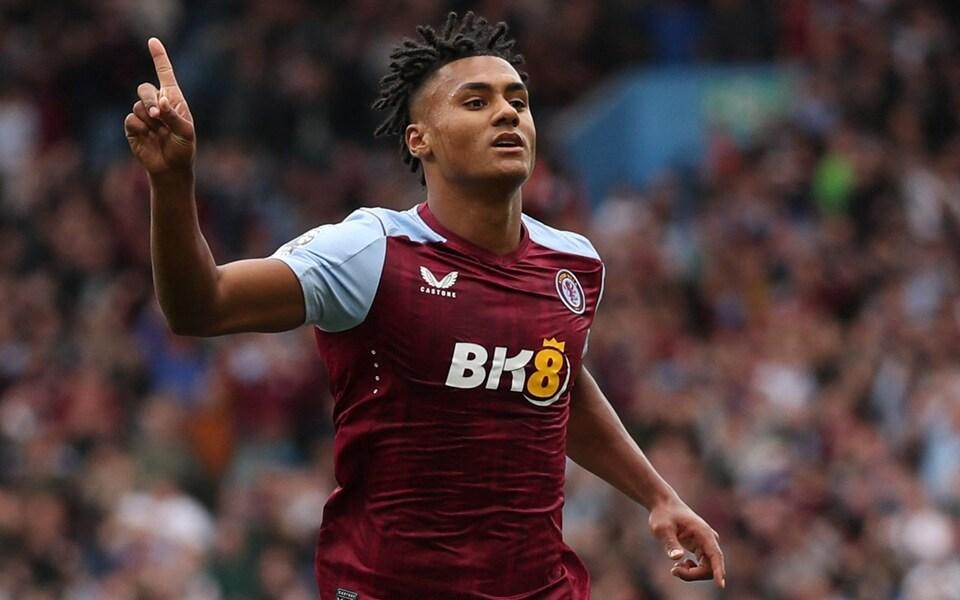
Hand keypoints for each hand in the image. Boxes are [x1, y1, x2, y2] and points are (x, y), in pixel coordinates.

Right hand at [124, 38, 194, 175]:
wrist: (171, 168)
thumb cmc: (183, 148)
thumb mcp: (185, 132)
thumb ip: (173, 116)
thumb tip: (160, 103)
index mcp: (173, 100)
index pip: (165, 74)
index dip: (159, 57)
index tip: (153, 41)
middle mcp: (157, 104)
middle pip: (145, 89)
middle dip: (149, 99)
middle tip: (157, 115)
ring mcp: (144, 115)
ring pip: (138, 105)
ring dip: (149, 119)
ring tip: (159, 133)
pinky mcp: (133, 127)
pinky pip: (131, 119)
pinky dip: (140, 128)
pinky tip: (148, 137)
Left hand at [649, 494, 725, 588]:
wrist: (664, 505)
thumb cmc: (663, 515)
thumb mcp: (662, 528)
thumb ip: (670, 543)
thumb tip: (677, 558)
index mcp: (703, 533)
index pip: (715, 555)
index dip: (719, 571)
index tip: (721, 585)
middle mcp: (709, 539)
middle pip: (711, 566)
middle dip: (694, 574)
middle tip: (674, 570)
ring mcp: (706, 544)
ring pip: (707, 568)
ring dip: (692, 574)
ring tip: (674, 569)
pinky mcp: (701, 548)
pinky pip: (703, 566)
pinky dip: (692, 570)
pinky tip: (680, 565)